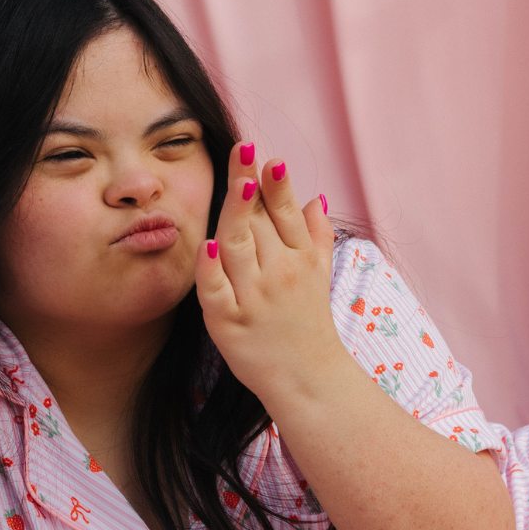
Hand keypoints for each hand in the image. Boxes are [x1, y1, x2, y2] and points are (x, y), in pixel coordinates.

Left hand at [195, 143, 338, 405]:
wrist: (309, 379)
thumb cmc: (308, 321)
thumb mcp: (320, 274)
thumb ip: (316, 235)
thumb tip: (313, 197)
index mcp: (300, 258)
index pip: (286, 213)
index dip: (277, 184)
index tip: (269, 158)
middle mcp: (279, 274)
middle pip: (259, 223)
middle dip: (251, 188)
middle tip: (242, 151)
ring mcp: (253, 298)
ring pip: (238, 248)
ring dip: (236, 215)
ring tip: (238, 184)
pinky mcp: (228, 323)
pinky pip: (216, 291)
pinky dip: (211, 270)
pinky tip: (208, 245)